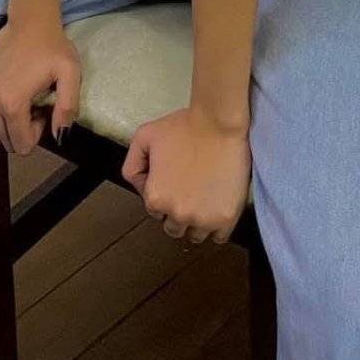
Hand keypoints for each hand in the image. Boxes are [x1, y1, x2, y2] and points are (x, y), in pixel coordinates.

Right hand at [0, 19, 81, 155]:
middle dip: (21, 128)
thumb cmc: (52, 48)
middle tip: (33, 104)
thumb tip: (59, 137)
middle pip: (5, 140)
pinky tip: (6, 89)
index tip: (42, 109)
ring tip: (21, 96)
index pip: (21, 145)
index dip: (36, 132)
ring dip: (7, 119)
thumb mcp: (71, 76)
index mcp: (12, 104)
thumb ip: (67, 109)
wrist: (30, 21)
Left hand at [121, 106, 251, 244]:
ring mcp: (203, 219)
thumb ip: (132, 165)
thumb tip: (139, 185)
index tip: (174, 184)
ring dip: (196, 222)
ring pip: (195, 235)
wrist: (219, 122)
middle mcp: (177, 214)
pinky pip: (218, 237)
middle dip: (178, 213)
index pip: (154, 212)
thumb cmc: (185, 127)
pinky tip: (216, 209)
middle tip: (188, 192)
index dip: (163, 196)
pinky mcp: (226, 218)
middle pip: (173, 227)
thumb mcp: (145, 137)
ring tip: (203, 200)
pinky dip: (216, 227)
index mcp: (155, 198)